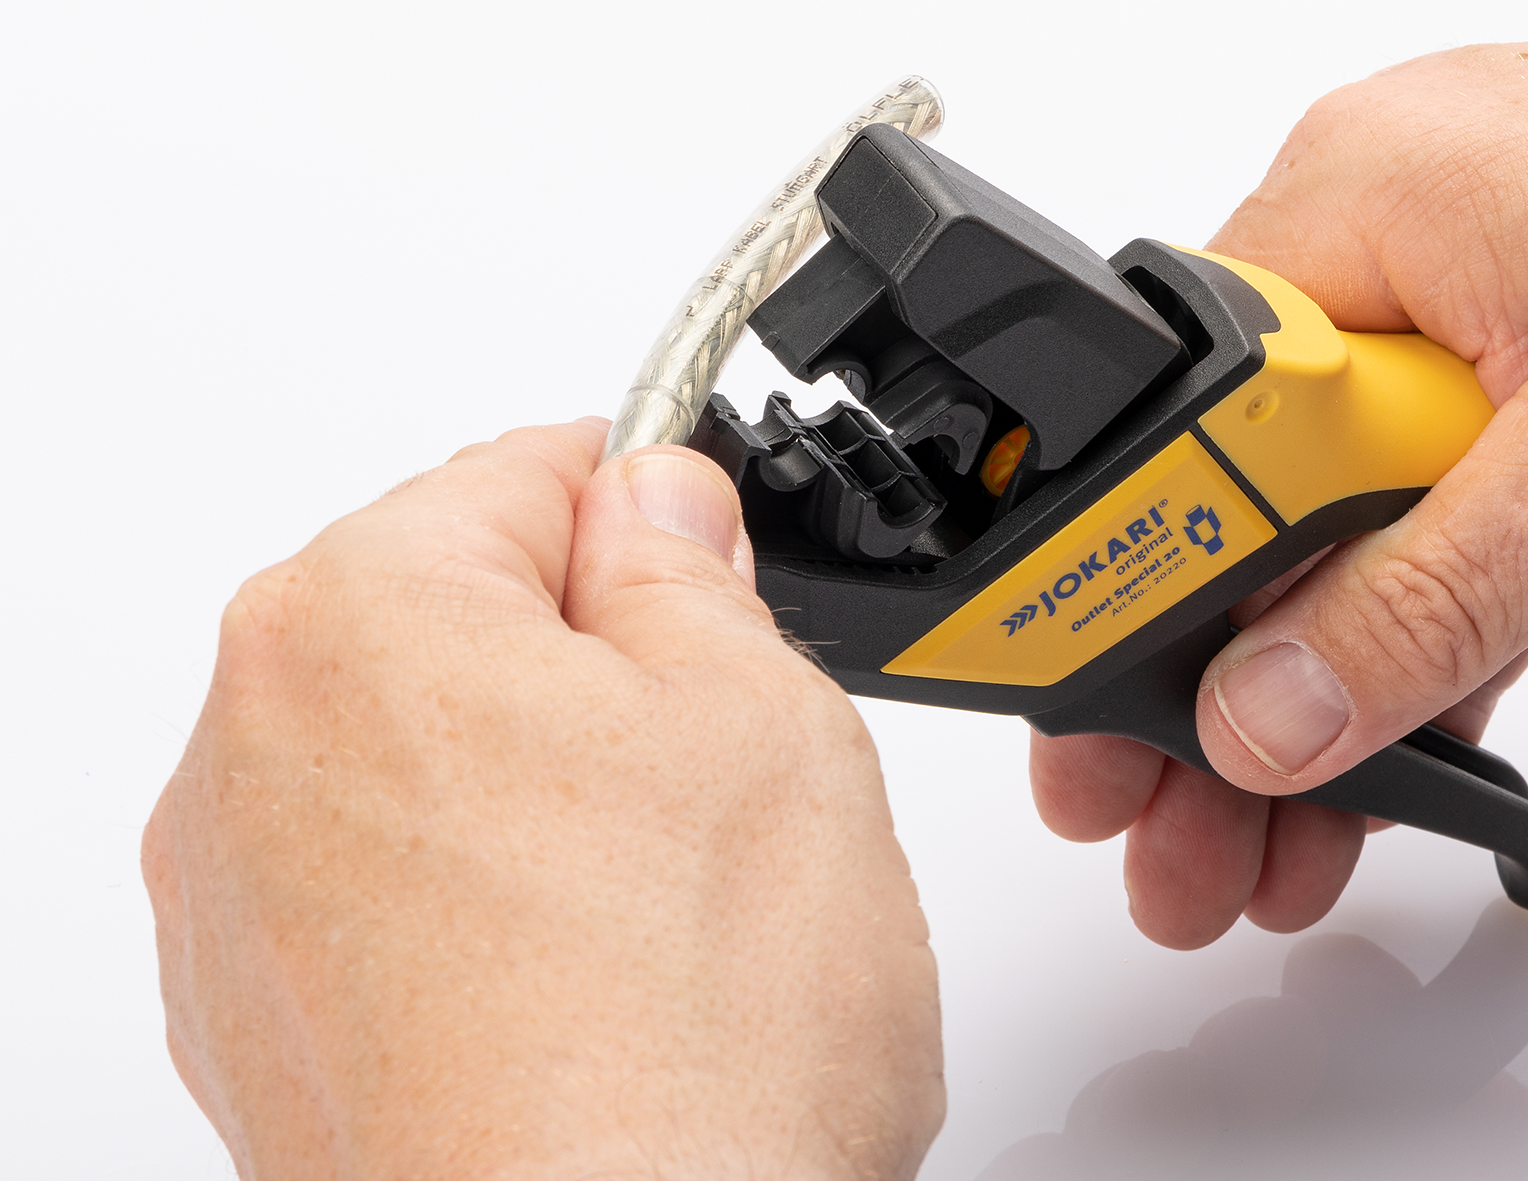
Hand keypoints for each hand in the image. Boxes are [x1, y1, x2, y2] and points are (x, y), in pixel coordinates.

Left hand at [142, 422, 942, 1178]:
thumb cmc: (686, 1046)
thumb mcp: (766, 720)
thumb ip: (689, 569)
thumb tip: (654, 507)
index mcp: (357, 620)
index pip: (527, 476)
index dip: (652, 514)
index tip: (709, 569)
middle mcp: (250, 753)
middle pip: (457, 621)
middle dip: (591, 662)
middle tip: (708, 770)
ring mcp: (243, 906)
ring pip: (427, 761)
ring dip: (538, 790)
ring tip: (654, 906)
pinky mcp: (265, 1029)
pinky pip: (390, 895)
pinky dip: (483, 904)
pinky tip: (587, 984)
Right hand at [1031, 17, 1527, 948]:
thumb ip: (1433, 598)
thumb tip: (1266, 710)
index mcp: (1359, 205)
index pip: (1179, 427)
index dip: (1134, 596)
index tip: (1100, 737)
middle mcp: (1374, 248)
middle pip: (1226, 498)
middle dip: (1192, 686)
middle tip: (1154, 824)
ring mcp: (1440, 310)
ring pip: (1317, 532)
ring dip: (1294, 693)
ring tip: (1259, 843)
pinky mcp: (1504, 374)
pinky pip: (1414, 524)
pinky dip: (1401, 642)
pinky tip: (1367, 766)